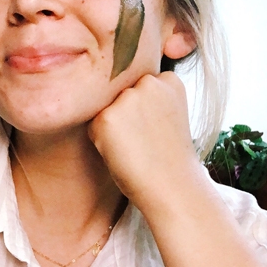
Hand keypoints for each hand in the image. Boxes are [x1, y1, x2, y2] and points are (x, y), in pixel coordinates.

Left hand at [87, 71, 203, 215]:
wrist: (173, 186)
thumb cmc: (170, 156)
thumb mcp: (169, 114)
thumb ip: (150, 97)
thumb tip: (116, 91)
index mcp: (168, 80)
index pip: (139, 85)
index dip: (144, 110)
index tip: (157, 129)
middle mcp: (148, 82)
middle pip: (120, 93)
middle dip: (125, 113)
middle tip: (146, 140)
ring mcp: (127, 98)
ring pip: (106, 107)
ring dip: (112, 126)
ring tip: (136, 147)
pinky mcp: (107, 117)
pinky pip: (93, 125)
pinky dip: (101, 141)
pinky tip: (124, 153)